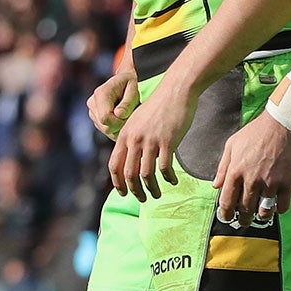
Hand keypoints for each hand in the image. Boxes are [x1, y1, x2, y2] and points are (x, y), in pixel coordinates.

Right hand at [88, 67, 138, 138]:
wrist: (122, 81)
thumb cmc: (130, 85)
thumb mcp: (133, 90)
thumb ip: (127, 103)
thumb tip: (119, 115)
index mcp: (100, 94)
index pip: (105, 118)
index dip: (119, 122)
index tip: (129, 115)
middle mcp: (92, 103)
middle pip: (106, 127)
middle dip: (121, 125)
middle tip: (130, 115)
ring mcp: (92, 112)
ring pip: (106, 130)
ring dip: (119, 127)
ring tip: (126, 114)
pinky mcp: (95, 118)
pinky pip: (107, 131)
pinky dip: (116, 128)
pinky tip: (122, 118)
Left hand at [110, 77, 197, 200]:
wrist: (176, 91)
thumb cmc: (160, 106)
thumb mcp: (138, 121)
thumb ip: (133, 138)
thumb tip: (133, 158)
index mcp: (124, 135)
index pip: (114, 165)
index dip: (117, 183)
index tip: (123, 193)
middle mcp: (134, 139)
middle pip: (129, 174)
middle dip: (135, 191)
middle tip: (142, 199)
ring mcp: (150, 141)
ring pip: (146, 174)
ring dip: (151, 188)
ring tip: (157, 194)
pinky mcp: (167, 142)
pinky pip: (165, 167)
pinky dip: (168, 178)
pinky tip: (173, 181)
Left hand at [212, 114, 290, 226]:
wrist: (282, 124)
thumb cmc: (256, 132)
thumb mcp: (232, 145)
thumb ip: (222, 166)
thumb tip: (215, 185)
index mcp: (235, 171)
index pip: (227, 201)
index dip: (225, 213)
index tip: (227, 217)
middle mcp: (251, 180)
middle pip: (245, 209)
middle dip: (243, 219)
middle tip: (244, 221)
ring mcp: (270, 183)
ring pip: (263, 211)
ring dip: (261, 216)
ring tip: (261, 215)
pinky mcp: (287, 183)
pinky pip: (282, 206)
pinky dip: (279, 209)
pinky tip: (277, 206)